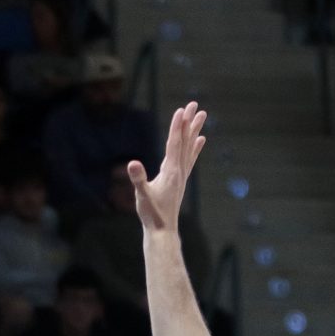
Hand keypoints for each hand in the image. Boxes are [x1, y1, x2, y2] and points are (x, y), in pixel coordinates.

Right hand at [129, 99, 204, 236]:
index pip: (174, 144)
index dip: (177, 127)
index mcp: (170, 172)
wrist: (163, 231)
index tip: (182, 110)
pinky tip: (201, 139)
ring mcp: (182, 175)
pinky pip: (190, 158)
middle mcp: (179, 171)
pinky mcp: (181, 180)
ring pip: (189, 147)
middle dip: (189, 122)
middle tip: (195, 104)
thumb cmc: (151, 215)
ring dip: (194, 130)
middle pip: (185, 141)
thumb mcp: (142, 197)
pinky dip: (195, 147)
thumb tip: (132, 163)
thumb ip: (138, 180)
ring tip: (202, 115)